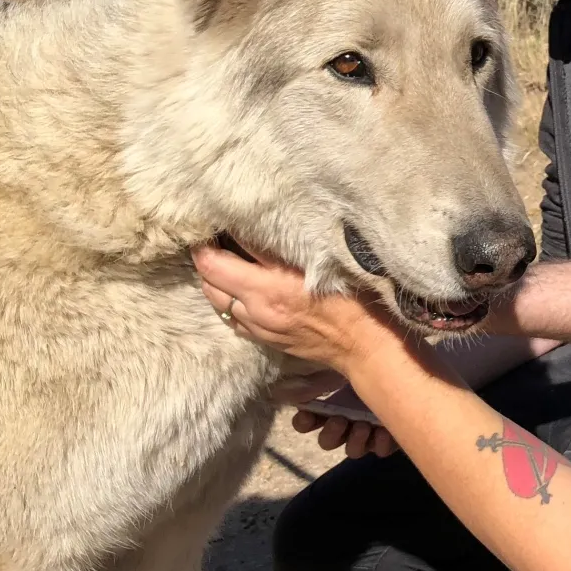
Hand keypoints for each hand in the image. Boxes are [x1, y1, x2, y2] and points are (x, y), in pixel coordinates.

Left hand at [193, 241, 410, 371]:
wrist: (365, 345)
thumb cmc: (352, 299)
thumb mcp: (318, 262)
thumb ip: (279, 247)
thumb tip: (249, 225)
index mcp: (266, 289)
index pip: (214, 263)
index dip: (206, 243)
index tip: (210, 226)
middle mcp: (255, 311)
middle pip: (208, 283)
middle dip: (206, 260)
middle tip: (216, 239)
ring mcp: (258, 328)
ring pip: (217, 302)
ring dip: (216, 281)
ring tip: (226, 261)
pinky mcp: (265, 340)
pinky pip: (232, 319)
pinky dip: (229, 301)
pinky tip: (240, 290)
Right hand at [271, 370, 400, 455]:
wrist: (405, 362)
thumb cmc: (369, 361)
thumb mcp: (342, 361)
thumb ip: (321, 367)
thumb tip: (292, 367)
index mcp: (328, 406)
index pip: (306, 422)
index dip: (304, 423)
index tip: (308, 416)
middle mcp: (346, 422)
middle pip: (327, 441)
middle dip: (332, 433)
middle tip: (340, 420)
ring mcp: (366, 432)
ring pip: (352, 450)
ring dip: (355, 441)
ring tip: (364, 426)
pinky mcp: (388, 437)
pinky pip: (380, 450)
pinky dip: (380, 443)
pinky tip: (385, 430)